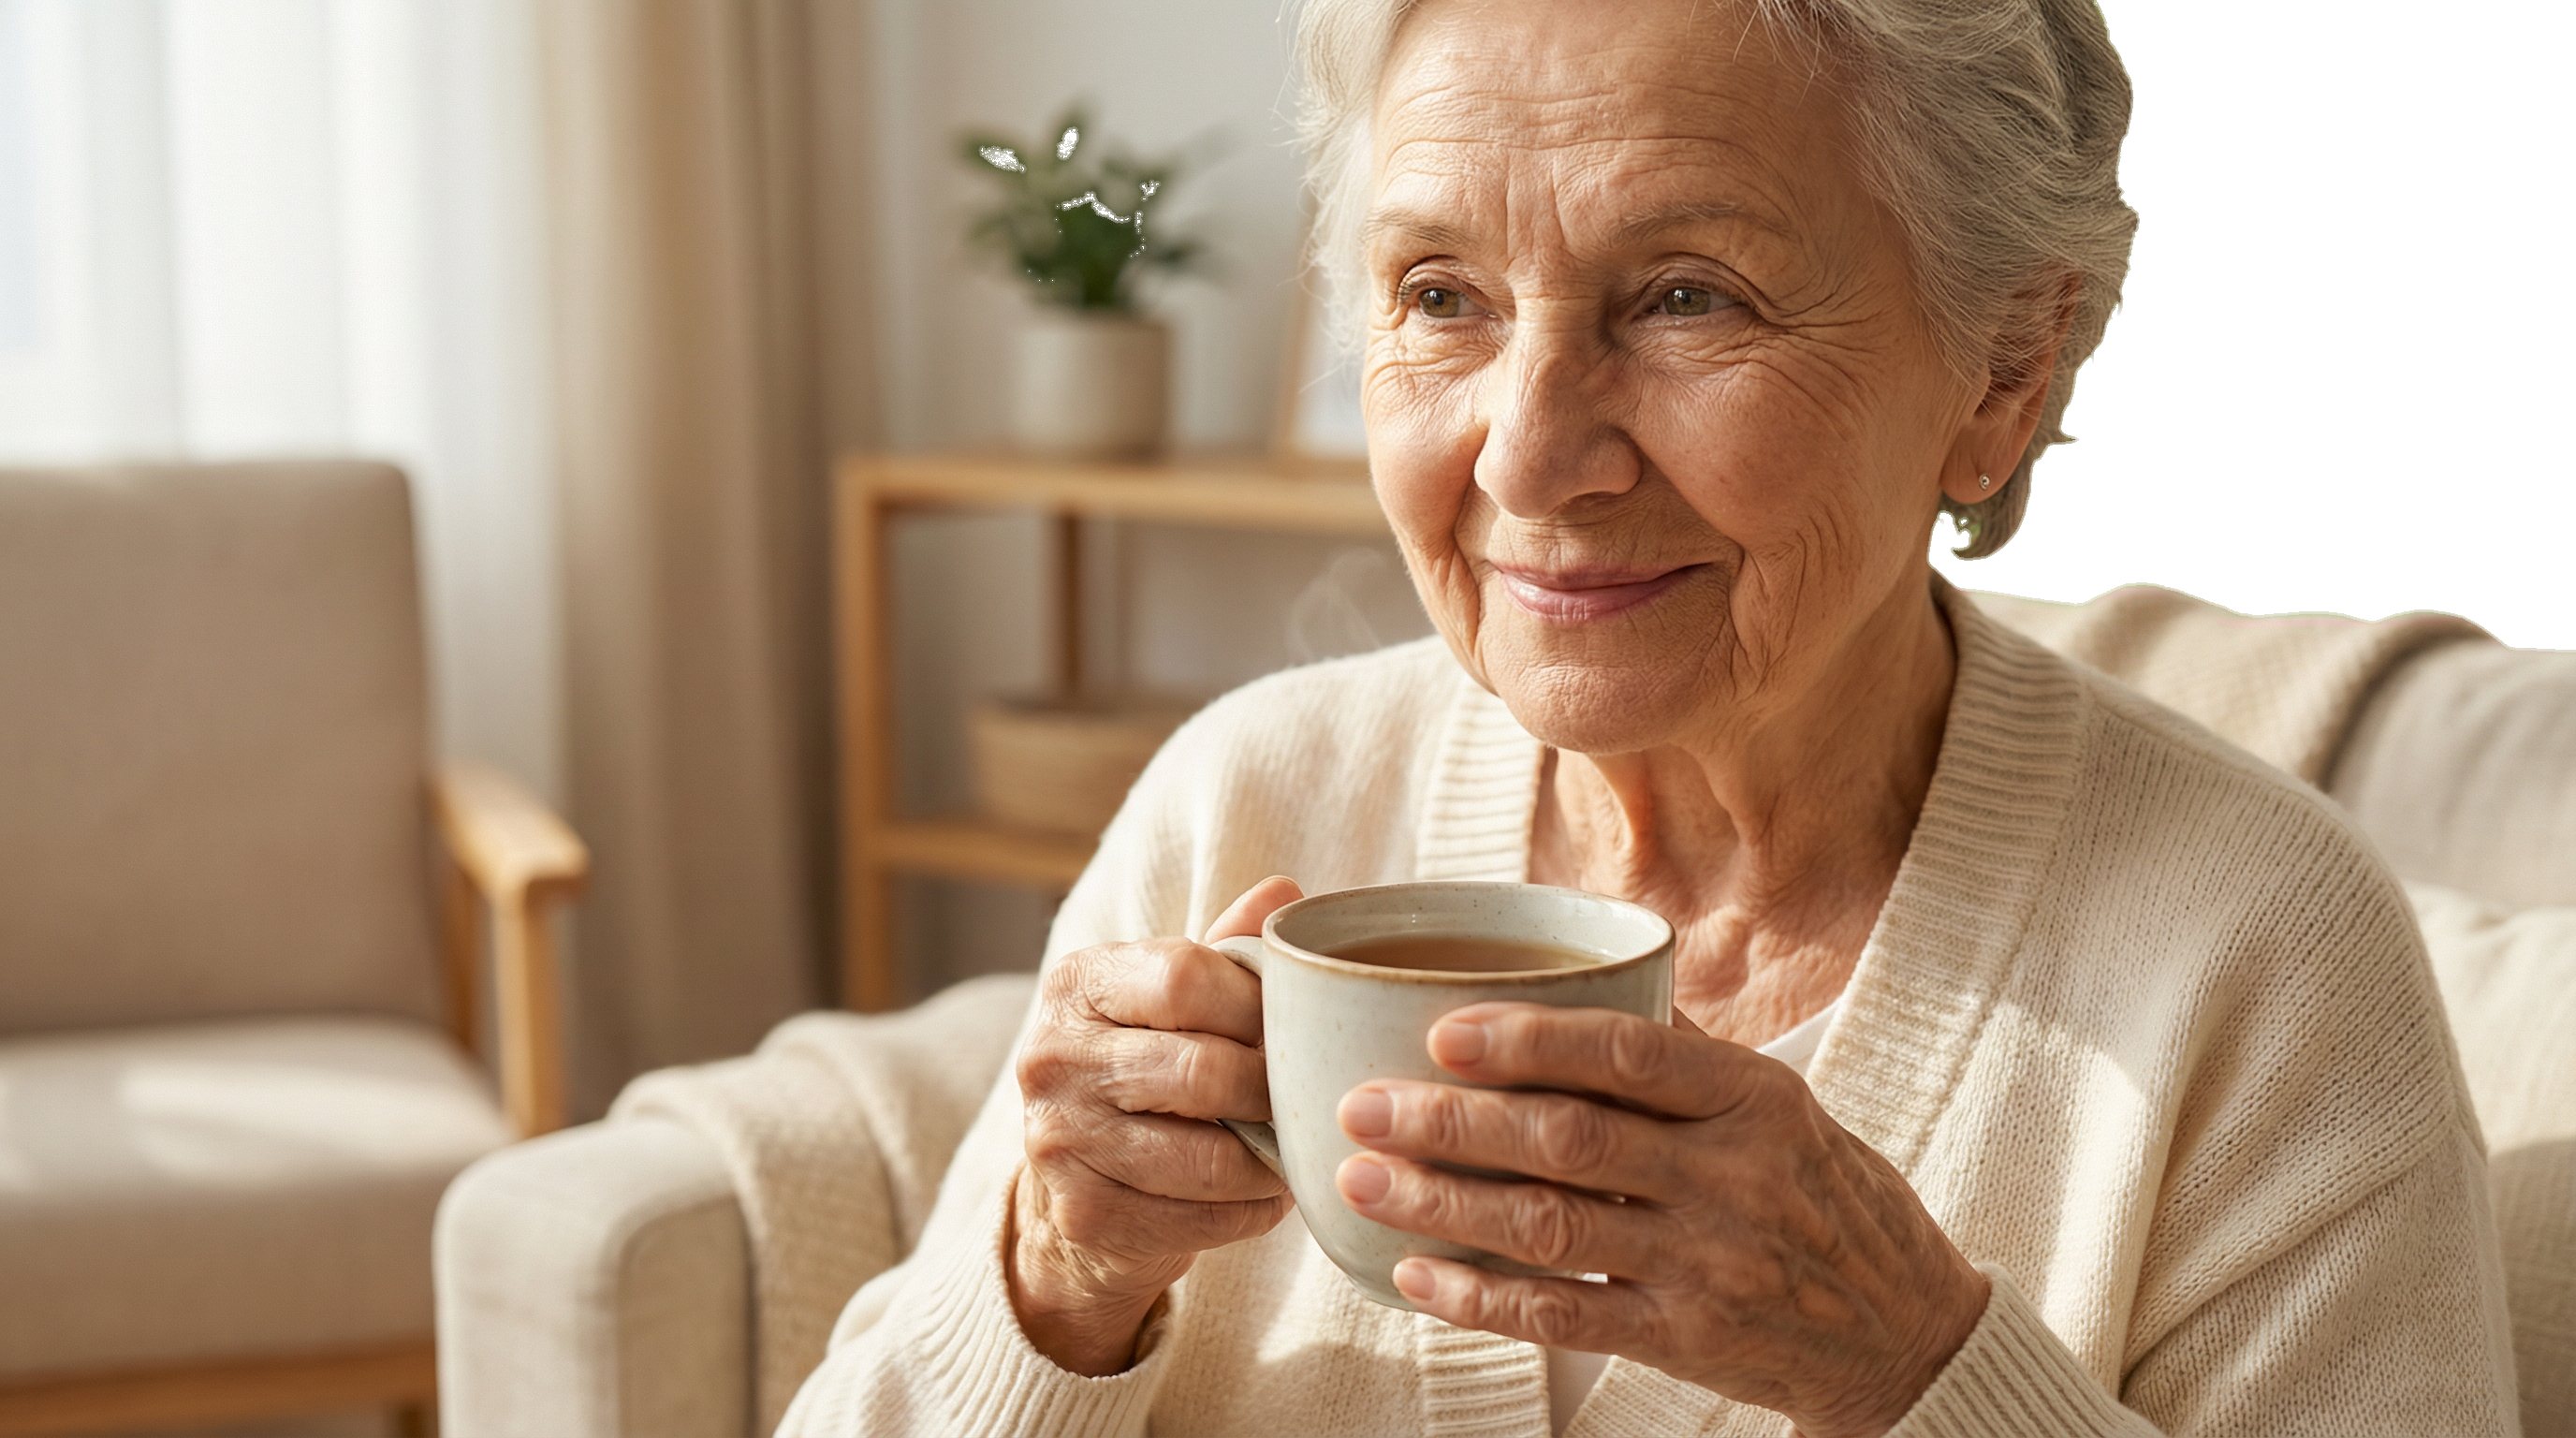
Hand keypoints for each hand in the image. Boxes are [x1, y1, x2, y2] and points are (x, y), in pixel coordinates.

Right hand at [1008, 877, 1302, 1375]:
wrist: (1075, 1187)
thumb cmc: (1144, 1072)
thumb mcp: (1170, 1001)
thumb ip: (1225, 951)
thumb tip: (1286, 891)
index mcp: (1078, 982)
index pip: (1183, 976)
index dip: (1256, 1004)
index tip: (1290, 1028)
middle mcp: (1052, 1056)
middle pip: (1203, 1071)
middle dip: (1271, 1091)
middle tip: (1305, 1100)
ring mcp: (1060, 1140)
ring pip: (1208, 1157)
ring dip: (1271, 1161)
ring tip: (1292, 1150)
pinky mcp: (1084, 1212)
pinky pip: (1200, 1217)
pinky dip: (1252, 1210)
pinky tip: (1263, 1195)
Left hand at [1332, 1004, 1988, 1437]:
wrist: (1906, 1333)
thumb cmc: (1824, 1197)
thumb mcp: (1783, 1105)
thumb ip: (1686, 1052)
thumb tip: (1584, 969)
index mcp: (1754, 1096)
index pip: (1627, 1052)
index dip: (1527, 1039)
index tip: (1440, 1031)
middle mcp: (1734, 1175)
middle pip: (1570, 1138)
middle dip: (1452, 1120)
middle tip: (1361, 1103)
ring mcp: (1711, 1262)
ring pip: (1553, 1226)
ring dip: (1444, 1203)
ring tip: (1360, 1180)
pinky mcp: (1689, 1339)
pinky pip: (1566, 1318)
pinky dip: (1483, 1299)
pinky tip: (1415, 1276)